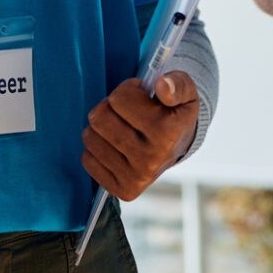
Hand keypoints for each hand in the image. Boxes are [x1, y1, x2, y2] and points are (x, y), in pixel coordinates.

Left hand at [81, 73, 198, 200]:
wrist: (177, 146)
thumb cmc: (174, 113)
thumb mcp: (185, 92)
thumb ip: (177, 82)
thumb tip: (161, 85)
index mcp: (168, 132)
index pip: (119, 99)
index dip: (128, 90)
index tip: (141, 96)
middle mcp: (151, 159)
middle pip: (99, 117)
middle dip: (110, 107)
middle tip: (126, 110)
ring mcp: (135, 178)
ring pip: (90, 137)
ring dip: (102, 127)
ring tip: (120, 126)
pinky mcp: (121, 190)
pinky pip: (87, 159)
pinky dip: (97, 148)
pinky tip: (115, 146)